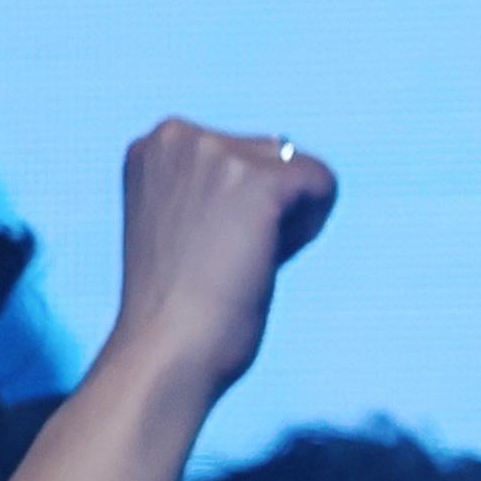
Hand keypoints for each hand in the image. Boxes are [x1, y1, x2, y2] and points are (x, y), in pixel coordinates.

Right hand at [100, 119, 336, 403]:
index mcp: (156, 143)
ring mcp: (215, 153)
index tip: (208, 244)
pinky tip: (270, 257)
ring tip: (244, 259)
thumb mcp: (184, 219)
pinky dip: (312, 226)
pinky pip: (323, 182)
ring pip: (300, 171)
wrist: (165, 344)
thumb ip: (217, 186)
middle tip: (227, 258)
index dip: (242, 207)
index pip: (242, 152)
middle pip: (275, 156)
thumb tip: (290, 166)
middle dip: (270, 209)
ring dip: (291, 220)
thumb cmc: (178, 301)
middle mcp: (178, 136)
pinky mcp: (257, 181)